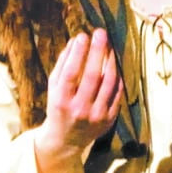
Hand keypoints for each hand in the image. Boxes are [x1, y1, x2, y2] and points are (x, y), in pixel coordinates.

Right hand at [35, 29, 122, 172]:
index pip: (71, 73)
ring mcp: (97, 115)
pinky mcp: (110, 119)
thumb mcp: (54, 88)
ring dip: (111, 61)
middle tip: (101, 33)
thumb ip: (63, 64)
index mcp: (61, 101)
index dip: (78, 53)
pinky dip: (117, 76)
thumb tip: (76, 40)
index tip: (83, 36)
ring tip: (109, 46)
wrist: (67, 139)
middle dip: (98, 51)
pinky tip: (114, 64)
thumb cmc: (59, 107)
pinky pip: (117, 92)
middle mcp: (79, 109)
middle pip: (93, 75)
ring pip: (109, 82)